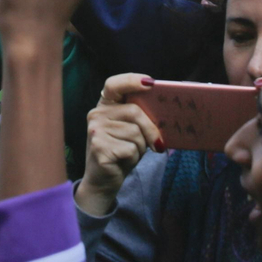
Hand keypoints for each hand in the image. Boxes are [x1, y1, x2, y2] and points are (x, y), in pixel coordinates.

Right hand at [75, 74, 162, 215]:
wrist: (102, 182)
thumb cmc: (121, 151)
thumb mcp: (130, 130)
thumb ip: (138, 118)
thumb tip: (165, 112)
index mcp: (105, 106)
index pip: (113, 84)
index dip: (131, 80)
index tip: (150, 83)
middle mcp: (96, 114)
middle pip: (134, 112)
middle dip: (151, 129)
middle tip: (157, 144)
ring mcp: (96, 131)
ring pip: (135, 133)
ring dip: (141, 147)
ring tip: (130, 153)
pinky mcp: (99, 148)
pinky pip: (130, 149)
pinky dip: (134, 158)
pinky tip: (123, 161)